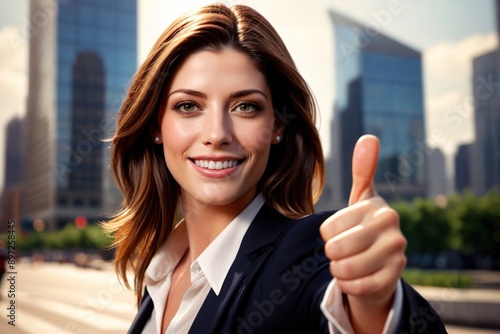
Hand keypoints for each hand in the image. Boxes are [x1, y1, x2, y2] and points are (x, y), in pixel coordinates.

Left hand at [319, 135, 406, 332]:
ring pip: (344, 269)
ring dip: (338, 270)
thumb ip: (363, 170)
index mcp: (379, 208)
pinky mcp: (393, 280)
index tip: (340, 232)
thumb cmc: (365, 227)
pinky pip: (355, 287)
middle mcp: (393, 230)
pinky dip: (348, 285)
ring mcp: (396, 256)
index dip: (326, 234)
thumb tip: (369, 137)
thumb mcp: (362, 199)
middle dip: (331, 253)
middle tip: (342, 251)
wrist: (382, 264)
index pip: (328, 228)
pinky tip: (355, 278)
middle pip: (336, 248)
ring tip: (347, 263)